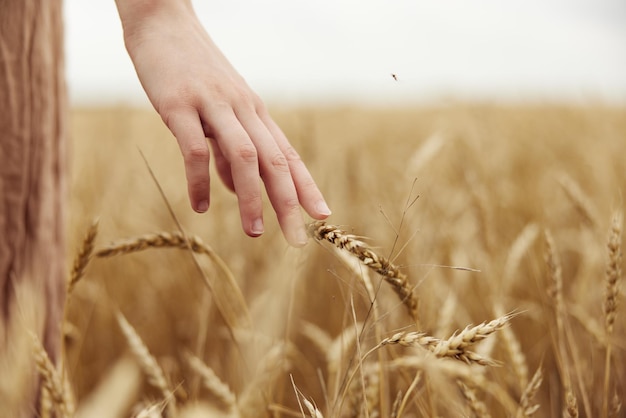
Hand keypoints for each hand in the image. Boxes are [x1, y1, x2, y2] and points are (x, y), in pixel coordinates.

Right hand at [115, 0, 329, 246]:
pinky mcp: (179, 104)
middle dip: (288, 203)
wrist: (162, 22)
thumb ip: (226, 151)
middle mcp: (242, 110)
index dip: (306, 186)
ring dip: (252, 198)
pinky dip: (200, 181)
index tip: (321, 215)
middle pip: (274, 161)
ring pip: (244, 157)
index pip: (287, 155)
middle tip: (297, 240)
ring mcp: (213, 105)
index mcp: (254, 113)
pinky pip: (195, 148)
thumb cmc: (191, 72)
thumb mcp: (218, 111)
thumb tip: (235, 189)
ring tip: (255, 232)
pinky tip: (200, 206)